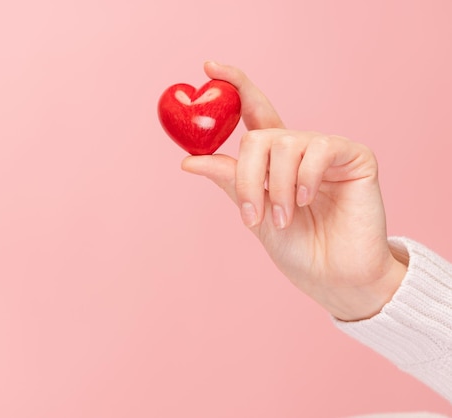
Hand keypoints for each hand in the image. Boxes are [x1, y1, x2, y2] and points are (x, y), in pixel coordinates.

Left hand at [182, 62, 406, 320]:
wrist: (334, 277)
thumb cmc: (297, 248)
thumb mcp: (254, 213)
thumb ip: (231, 182)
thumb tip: (189, 160)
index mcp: (272, 159)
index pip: (253, 111)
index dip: (234, 85)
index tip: (208, 66)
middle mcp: (298, 148)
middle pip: (258, 135)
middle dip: (246, 176)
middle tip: (250, 214)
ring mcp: (327, 150)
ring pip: (283, 144)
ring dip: (276, 188)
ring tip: (283, 219)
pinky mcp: (354, 156)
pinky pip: (319, 149)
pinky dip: (305, 178)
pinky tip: (308, 201)